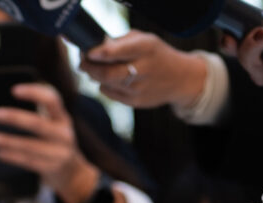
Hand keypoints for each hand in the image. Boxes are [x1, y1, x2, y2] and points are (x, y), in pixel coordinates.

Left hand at [0, 83, 92, 197]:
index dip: (34, 93)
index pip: (52, 100)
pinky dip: (12, 157)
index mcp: (62, 118)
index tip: (14, 90)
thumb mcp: (53, 124)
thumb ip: (37, 114)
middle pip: (38, 124)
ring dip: (7, 141)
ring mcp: (58, 153)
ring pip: (30, 146)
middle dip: (15, 118)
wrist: (71, 172)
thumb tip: (4, 108)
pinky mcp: (50, 168)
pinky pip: (28, 161)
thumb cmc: (53, 141)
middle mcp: (64, 134)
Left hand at [81, 31, 208, 109]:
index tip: (88, 52)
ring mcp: (139, 88)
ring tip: (92, 68)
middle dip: (89, 67)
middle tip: (82, 61)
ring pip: (105, 84)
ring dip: (94, 75)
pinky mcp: (136, 102)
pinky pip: (110, 93)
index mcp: (146, 48)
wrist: (180, 78)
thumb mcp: (144, 39)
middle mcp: (143, 69)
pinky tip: (109, 78)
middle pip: (107, 73)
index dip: (98, 53)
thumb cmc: (156, 54)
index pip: (118, 52)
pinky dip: (104, 85)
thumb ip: (120, 42)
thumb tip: (95, 48)